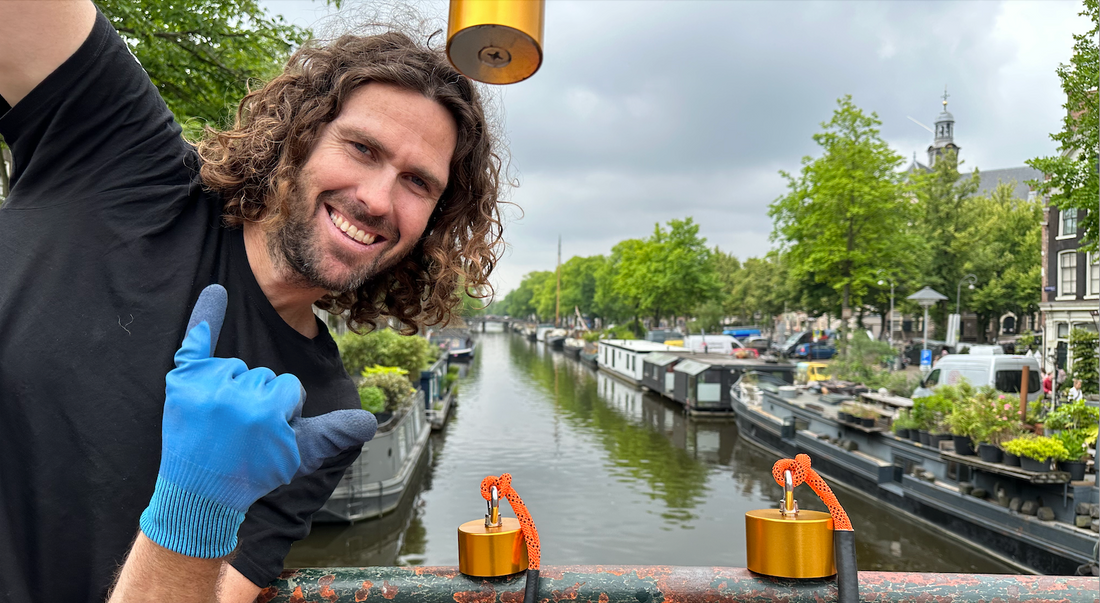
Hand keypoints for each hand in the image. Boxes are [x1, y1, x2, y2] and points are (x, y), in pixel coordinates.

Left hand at [139, 285, 375, 557]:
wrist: (199, 494)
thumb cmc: (253, 474)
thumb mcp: (298, 455)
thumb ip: (334, 432)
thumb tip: (369, 421)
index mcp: (266, 411)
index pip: (289, 387)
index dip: (284, 411)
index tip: (266, 436)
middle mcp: (233, 394)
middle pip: (263, 374)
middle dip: (261, 399)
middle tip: (242, 432)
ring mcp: (204, 386)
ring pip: (238, 367)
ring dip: (237, 387)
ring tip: (222, 420)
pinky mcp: (182, 381)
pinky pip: (197, 339)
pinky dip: (207, 315)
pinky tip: (216, 293)